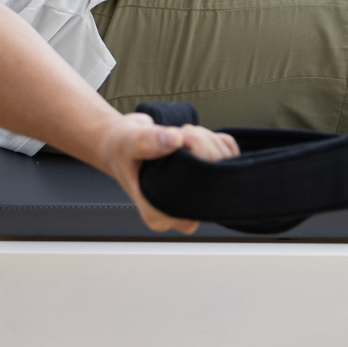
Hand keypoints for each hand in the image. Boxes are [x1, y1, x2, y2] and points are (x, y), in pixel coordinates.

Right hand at [96, 111, 239, 233]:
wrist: (120, 143)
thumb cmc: (121, 148)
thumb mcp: (127, 141)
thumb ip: (147, 141)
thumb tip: (175, 140)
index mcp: (158, 214)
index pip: (195, 196)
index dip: (195, 156)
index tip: (179, 137)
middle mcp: (179, 213)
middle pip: (213, 181)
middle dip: (203, 145)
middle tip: (180, 133)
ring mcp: (194, 200)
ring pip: (223, 169)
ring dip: (208, 141)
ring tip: (182, 135)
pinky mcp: (203, 184)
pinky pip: (227, 160)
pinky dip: (215, 142)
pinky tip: (194, 137)